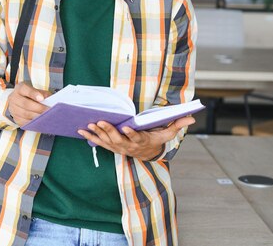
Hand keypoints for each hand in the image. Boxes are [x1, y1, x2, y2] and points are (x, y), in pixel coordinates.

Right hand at [7, 82, 50, 125]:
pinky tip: (40, 122)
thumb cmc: (33, 96)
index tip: (42, 98)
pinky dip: (33, 123)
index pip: (25, 89)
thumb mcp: (38, 91)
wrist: (22, 102)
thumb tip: (50, 101)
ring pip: (25, 114)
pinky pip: (24, 122)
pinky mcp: (15, 119)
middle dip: (38, 108)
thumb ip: (43, 94)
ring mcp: (13, 109)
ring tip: (46, 117)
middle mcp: (14, 98)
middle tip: (49, 111)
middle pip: (25, 103)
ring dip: (37, 117)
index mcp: (20, 88)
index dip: (33, 94)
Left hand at [78, 116, 194, 160]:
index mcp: (141, 141)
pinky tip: (81, 130)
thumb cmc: (155, 140)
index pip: (136, 138)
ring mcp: (118, 148)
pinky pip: (99, 143)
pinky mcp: (111, 147)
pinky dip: (90, 137)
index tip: (126, 127)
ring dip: (97, 133)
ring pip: (106, 141)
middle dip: (109, 131)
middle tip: (100, 121)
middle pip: (117, 139)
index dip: (131, 134)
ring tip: (88, 124)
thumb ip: (177, 125)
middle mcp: (128, 146)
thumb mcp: (167, 135)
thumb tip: (192, 118)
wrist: (146, 154)